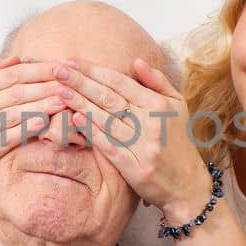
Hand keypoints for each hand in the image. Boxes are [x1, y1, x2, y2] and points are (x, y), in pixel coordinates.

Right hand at [0, 56, 66, 204]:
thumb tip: (18, 58)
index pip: (11, 74)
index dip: (39, 69)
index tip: (62, 66)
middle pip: (15, 92)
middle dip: (45, 86)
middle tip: (70, 83)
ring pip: (12, 114)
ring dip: (40, 106)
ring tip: (63, 101)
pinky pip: (6, 139)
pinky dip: (26, 130)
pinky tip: (44, 123)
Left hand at [53, 57, 213, 222]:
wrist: (187, 184)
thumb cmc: (178, 141)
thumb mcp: (177, 106)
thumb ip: (156, 81)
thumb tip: (135, 60)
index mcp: (158, 105)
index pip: (120, 82)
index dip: (94, 71)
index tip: (72, 61)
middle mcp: (151, 123)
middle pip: (109, 98)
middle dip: (80, 82)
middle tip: (57, 69)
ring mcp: (142, 146)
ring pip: (105, 119)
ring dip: (79, 103)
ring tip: (59, 90)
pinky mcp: (135, 167)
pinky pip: (109, 146)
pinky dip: (92, 131)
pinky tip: (75, 118)